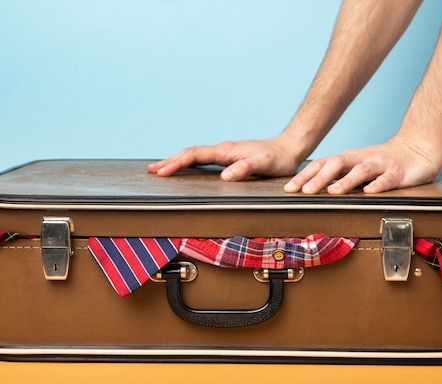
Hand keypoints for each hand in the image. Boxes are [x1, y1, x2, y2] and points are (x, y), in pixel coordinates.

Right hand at [147, 138, 302, 180]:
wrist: (290, 148)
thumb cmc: (277, 159)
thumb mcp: (262, 164)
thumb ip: (244, 168)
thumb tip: (224, 177)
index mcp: (226, 151)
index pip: (195, 155)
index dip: (177, 163)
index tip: (161, 172)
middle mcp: (223, 149)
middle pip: (190, 153)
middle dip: (170, 161)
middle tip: (152, 170)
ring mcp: (226, 152)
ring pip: (196, 155)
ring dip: (178, 161)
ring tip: (162, 169)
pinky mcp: (230, 157)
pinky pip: (204, 159)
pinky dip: (190, 163)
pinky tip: (188, 168)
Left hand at [284, 134, 440, 193]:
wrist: (418, 148)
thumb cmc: (383, 161)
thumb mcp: (356, 166)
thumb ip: (336, 174)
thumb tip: (309, 187)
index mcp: (348, 158)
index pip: (322, 164)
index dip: (305, 175)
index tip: (289, 188)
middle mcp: (361, 158)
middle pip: (337, 164)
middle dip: (319, 178)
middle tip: (305, 191)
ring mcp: (380, 164)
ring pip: (361, 170)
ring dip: (346, 181)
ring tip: (333, 191)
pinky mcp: (398, 172)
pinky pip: (387, 178)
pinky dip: (379, 184)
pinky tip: (370, 191)